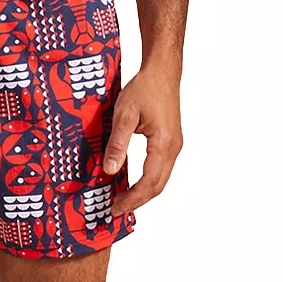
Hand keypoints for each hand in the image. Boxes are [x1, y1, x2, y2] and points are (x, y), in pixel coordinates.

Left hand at [103, 67, 183, 213]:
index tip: (115, 208)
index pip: (149, 182)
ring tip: (123, 199)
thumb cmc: (145, 88)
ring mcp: (174, 146)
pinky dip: (147, 181)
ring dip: (143, 193)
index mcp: (164, 143)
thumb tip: (109, 170)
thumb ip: (117, 143)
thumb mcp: (124, 114)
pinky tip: (133, 182)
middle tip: (116, 209)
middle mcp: (173, 148)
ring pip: (160, 179)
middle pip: (157, 186)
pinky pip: (160, 169)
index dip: (132, 198)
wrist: (162, 72)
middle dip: (137, 201)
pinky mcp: (170, 142)